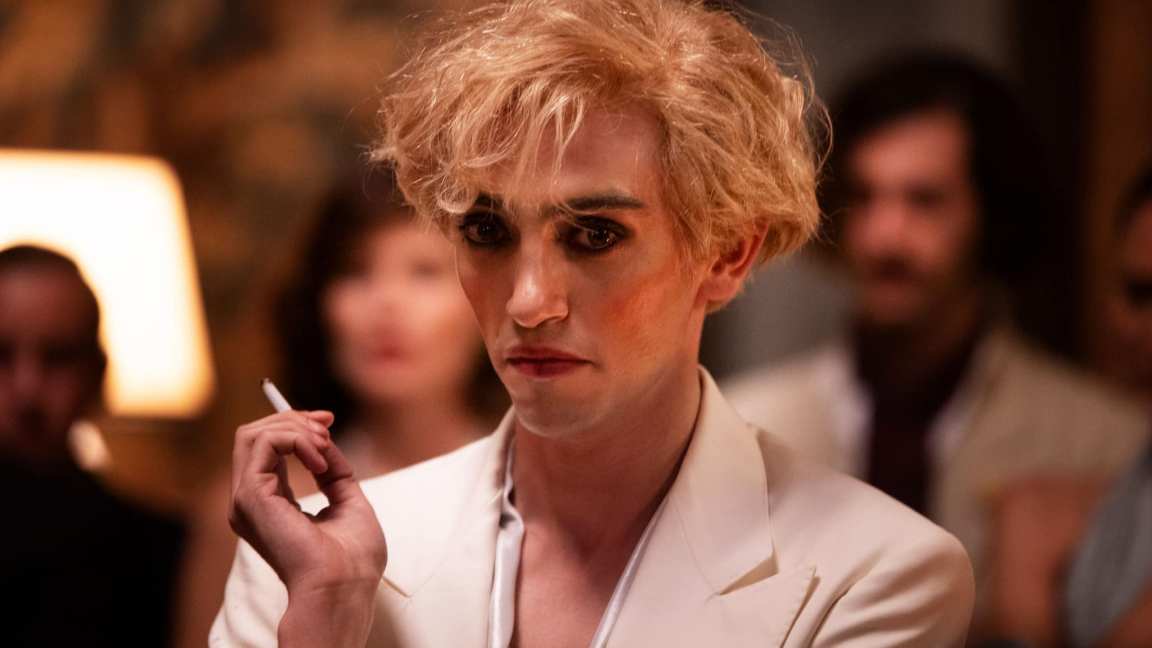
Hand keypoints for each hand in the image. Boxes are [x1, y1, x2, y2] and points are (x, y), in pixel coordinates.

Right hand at [228, 410, 386, 644]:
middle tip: (327, 426)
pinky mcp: (251, 496)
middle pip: (254, 435)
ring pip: (253, 433)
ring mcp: (247, 499)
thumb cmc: (352, 560)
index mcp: (269, 505)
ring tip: (324, 443)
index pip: (265, 450)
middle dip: (294, 420)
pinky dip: (295, 439)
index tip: (328, 420)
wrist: (346, 586)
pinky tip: (319, 459)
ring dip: (295, 427)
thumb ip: (334, 473)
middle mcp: (251, 501)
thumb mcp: (348, 502)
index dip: (295, 426)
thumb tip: (326, 441)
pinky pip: (263, 443)